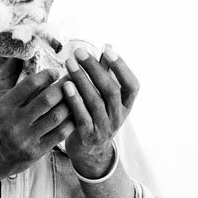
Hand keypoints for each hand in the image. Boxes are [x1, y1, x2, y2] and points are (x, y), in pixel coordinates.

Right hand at [0, 68, 74, 182]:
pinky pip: (59, 134)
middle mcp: (16, 121)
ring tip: (77, 96)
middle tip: (73, 80)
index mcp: (5, 106)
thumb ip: (15, 91)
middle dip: (63, 87)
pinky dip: (70, 122)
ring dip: (70, 104)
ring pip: (56, 116)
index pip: (30, 84)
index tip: (56, 72)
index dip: (46, 75)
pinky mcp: (35, 152)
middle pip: (47, 99)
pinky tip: (74, 115)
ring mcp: (26, 138)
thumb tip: (39, 78)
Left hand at [62, 46, 139, 178]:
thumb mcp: (106, 98)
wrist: (90, 151)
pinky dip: (74, 100)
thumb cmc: (97, 115)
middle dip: (94, 68)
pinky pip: (82, 116)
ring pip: (95, 101)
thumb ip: (107, 75)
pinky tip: (65, 86)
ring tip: (69, 63)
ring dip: (81, 80)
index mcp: (126, 105)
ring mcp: (104, 127)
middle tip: (79, 52)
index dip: (122, 67)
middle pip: (110, 90)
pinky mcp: (88, 135)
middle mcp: (118, 116)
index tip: (107, 50)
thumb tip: (108, 47)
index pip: (132, 85)